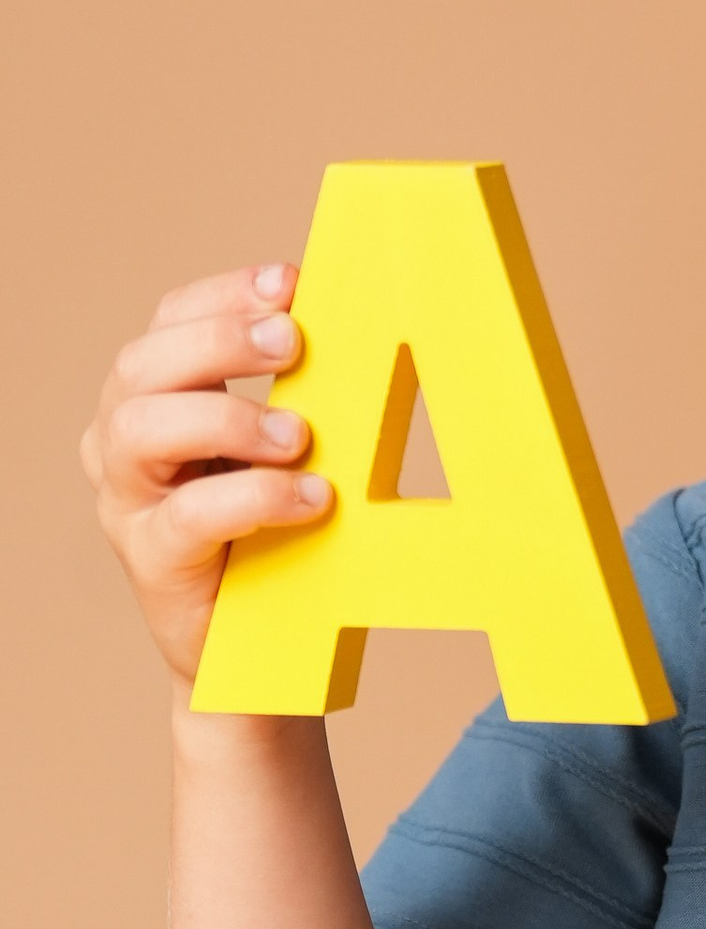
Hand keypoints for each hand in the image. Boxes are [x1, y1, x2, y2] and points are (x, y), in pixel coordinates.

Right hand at [81, 264, 332, 686]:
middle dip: (220, 340)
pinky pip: (187, 516)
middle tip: (294, 340)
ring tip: (299, 435)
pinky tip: (309, 496)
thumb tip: (360, 335)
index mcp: (154, 396)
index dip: (224, 294)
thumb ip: (299, 398)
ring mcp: (126, 502)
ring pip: (142, 430)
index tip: (289, 281)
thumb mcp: (283, 452)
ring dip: (226, 417)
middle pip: (143, 364)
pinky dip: (252, 497)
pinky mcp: (149, 560)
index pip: (169, 320)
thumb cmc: (273, 532)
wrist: (254, 647)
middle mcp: (123, 441)